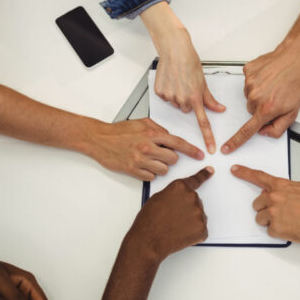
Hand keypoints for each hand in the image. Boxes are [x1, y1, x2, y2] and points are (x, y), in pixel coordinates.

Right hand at [81, 118, 203, 180]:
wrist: (99, 139)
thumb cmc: (118, 131)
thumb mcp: (141, 123)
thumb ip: (158, 129)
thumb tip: (169, 137)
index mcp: (151, 135)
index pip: (177, 143)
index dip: (191, 150)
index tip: (200, 155)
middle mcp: (147, 148)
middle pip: (173, 159)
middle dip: (170, 158)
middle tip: (160, 154)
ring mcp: (140, 160)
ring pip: (163, 170)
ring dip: (160, 166)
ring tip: (150, 160)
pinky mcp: (132, 170)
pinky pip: (151, 177)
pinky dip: (150, 173)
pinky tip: (143, 166)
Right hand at [127, 167, 212, 260]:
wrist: (148, 241)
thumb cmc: (148, 221)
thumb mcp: (157, 199)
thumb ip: (173, 194)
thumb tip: (179, 198)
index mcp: (180, 187)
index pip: (195, 180)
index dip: (203, 175)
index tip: (210, 171)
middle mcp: (192, 197)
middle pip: (195, 202)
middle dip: (187, 210)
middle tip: (173, 219)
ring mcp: (198, 213)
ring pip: (198, 216)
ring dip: (190, 222)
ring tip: (174, 228)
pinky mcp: (202, 228)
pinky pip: (201, 230)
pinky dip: (194, 234)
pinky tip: (181, 235)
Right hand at [154, 34, 224, 153]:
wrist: (175, 51)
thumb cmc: (190, 62)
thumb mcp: (203, 82)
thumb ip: (210, 99)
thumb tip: (219, 109)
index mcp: (195, 97)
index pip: (203, 122)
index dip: (207, 137)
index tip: (210, 148)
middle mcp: (182, 99)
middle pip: (186, 109)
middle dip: (188, 100)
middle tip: (187, 86)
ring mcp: (170, 96)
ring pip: (176, 103)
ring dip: (178, 96)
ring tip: (178, 81)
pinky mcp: (160, 92)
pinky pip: (166, 97)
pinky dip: (168, 91)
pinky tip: (170, 81)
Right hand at [222, 42, 299, 153]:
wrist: (295, 58)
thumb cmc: (296, 82)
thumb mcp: (293, 111)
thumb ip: (278, 127)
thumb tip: (264, 132)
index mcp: (267, 109)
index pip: (247, 130)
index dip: (236, 141)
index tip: (226, 147)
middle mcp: (256, 97)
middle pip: (251, 110)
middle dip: (261, 107)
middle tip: (274, 97)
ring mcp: (250, 83)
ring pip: (249, 96)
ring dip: (259, 93)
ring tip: (272, 84)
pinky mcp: (248, 72)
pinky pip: (248, 82)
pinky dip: (257, 81)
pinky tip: (267, 76)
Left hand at [230, 164, 299, 242]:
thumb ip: (287, 189)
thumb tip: (279, 191)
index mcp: (280, 186)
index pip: (258, 177)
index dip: (244, 173)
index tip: (234, 170)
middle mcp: (274, 197)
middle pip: (257, 204)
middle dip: (265, 209)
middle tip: (280, 213)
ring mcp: (273, 213)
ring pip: (260, 218)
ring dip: (270, 221)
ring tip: (288, 221)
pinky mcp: (275, 228)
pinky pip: (269, 231)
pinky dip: (278, 232)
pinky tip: (291, 228)